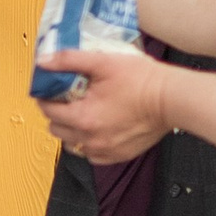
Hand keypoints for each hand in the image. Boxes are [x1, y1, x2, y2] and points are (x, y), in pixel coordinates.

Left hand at [35, 49, 171, 161]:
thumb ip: (70, 60)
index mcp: (83, 117)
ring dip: (70, 129)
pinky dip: (89, 142)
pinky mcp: (118, 155)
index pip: (47, 110)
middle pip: (56, 128)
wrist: (172, 99)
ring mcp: (104, 150)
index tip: (51, 88)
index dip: (45, 97)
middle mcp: (90, 139)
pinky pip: (91, 154)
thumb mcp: (103, 62)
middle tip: (68, 98)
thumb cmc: (142, 80)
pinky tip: (97, 127)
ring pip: (71, 144)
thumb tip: (44, 61)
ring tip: (83, 112)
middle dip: (57, 112)